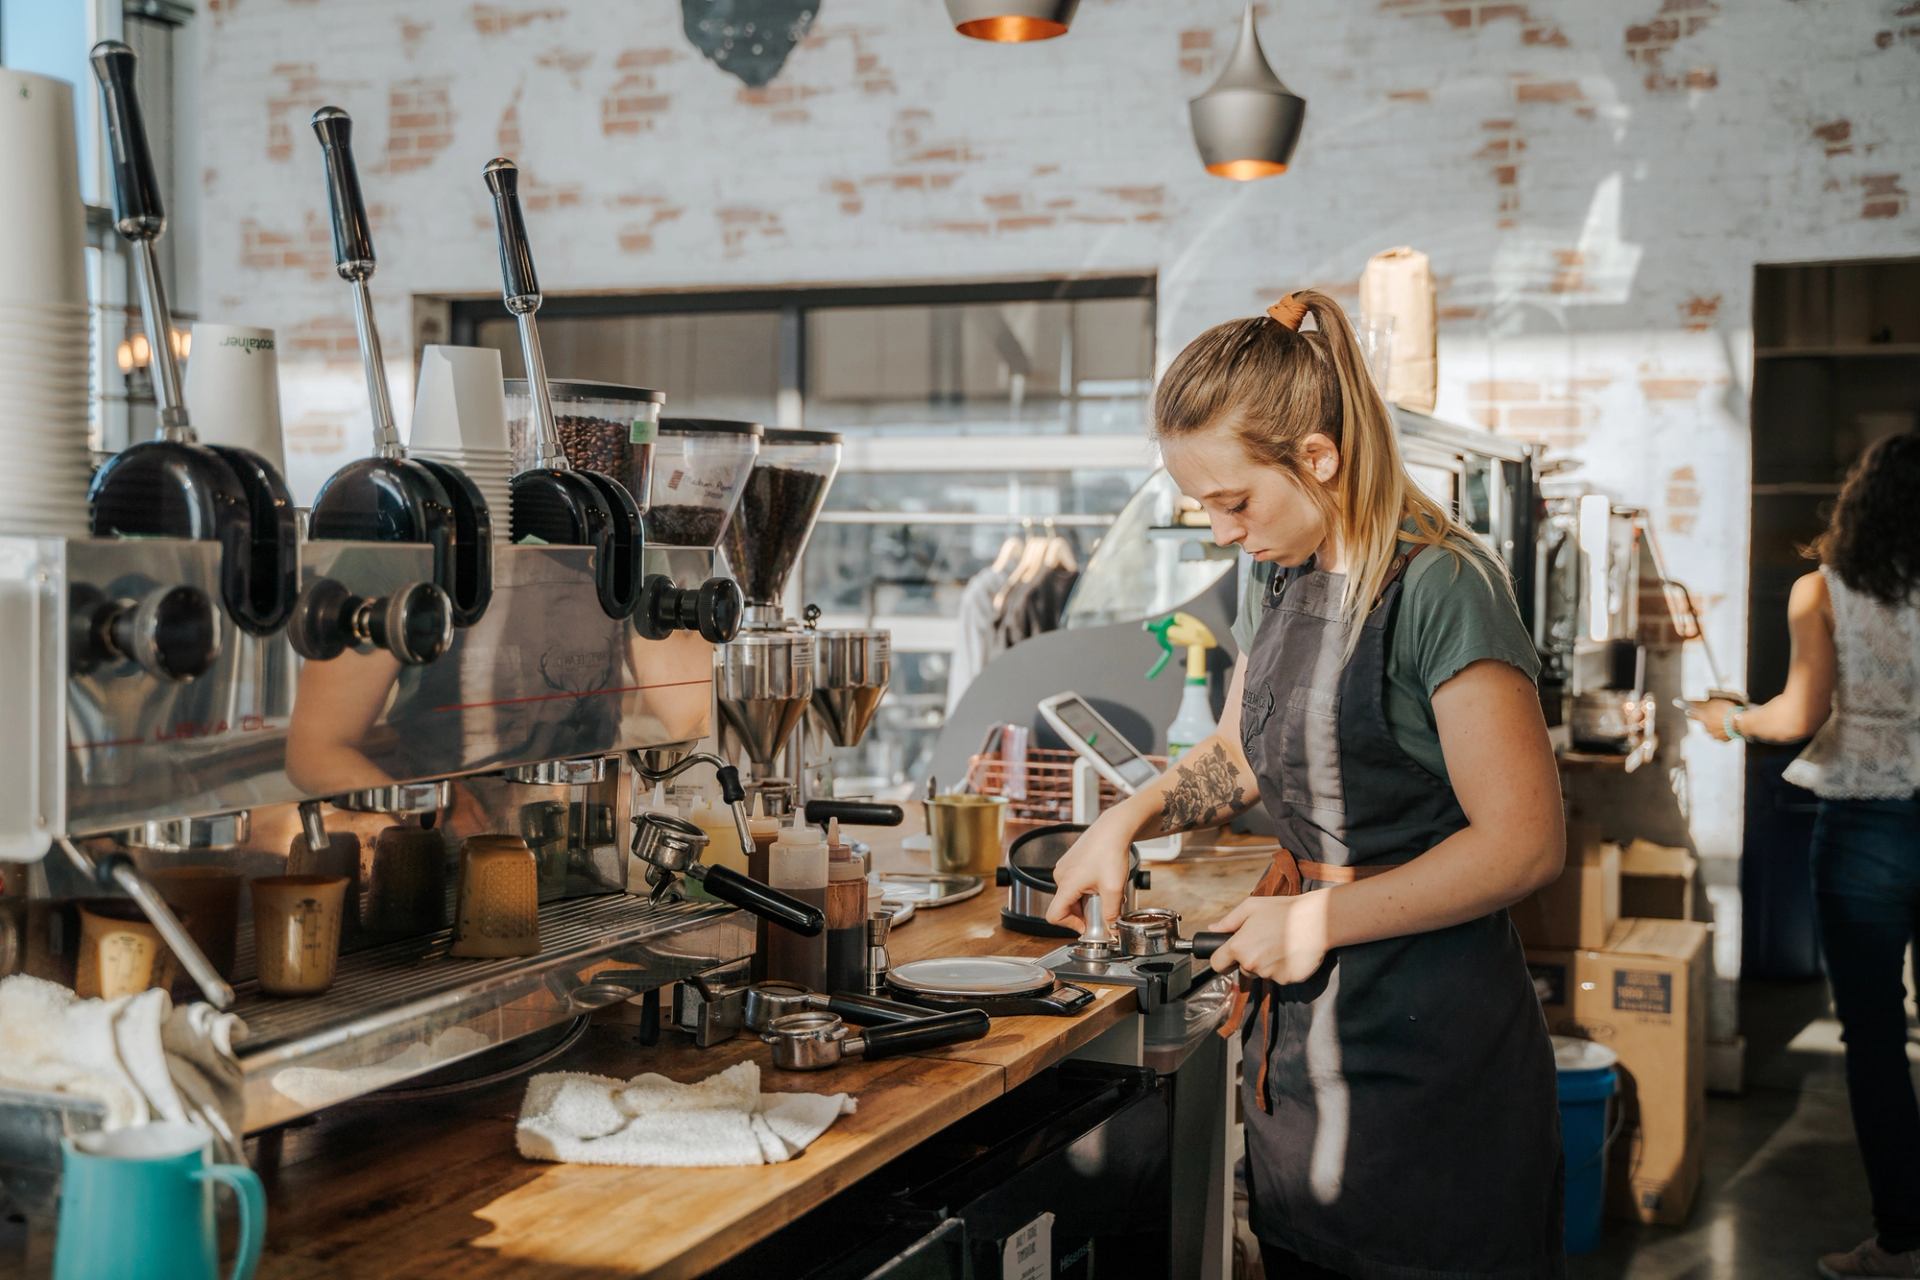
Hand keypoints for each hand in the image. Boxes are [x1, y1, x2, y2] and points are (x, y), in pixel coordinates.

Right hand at [1042, 811, 1133, 933]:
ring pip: (1070, 894)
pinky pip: (1074, 883)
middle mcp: (1061, 875)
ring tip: (1105, 893)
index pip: (1054, 916)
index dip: (1071, 925)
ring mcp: (1064, 867)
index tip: (1088, 925)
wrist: (1114, 828)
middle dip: (1084, 912)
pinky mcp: (1070, 861)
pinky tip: (1102, 882)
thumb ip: (1111, 913)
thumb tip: (1111, 928)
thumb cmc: (1111, 851)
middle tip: (1103, 909)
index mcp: (1066, 884)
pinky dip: (1086, 888)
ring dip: (1086, 900)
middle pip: (1065, 906)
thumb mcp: (1114, 889)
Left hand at [1207, 893, 1331, 985]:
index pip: (1217, 965)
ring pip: (1262, 973)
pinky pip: (1280, 977)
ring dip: (1267, 964)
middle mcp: (1251, 965)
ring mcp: (1270, 975)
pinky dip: (1284, 968)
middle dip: (1249, 959)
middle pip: (1243, 969)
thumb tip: (1213, 929)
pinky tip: (1291, 952)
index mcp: (1238, 947)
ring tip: (1281, 944)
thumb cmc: (1283, 910)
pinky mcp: (1287, 980)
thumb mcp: (1251, 907)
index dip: (1223, 959)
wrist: (1317, 921)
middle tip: (1265, 941)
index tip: (1229, 955)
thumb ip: (1229, 921)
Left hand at [1685, 698, 1741, 741]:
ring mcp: (1714, 735)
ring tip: (1726, 721)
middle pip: (1705, 723)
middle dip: (1710, 720)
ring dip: (1717, 726)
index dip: (1691, 713)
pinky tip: (1730, 727)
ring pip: (1713, 730)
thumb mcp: (1714, 703)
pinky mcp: (1723, 739)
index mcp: (1703, 718)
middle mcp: (1706, 728)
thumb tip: (1692, 703)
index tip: (1688, 712)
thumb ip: (1702, 704)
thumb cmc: (1727, 711)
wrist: (1739, 722)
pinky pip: (1722, 735)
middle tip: (1718, 715)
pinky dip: (1725, 732)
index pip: (1692, 715)